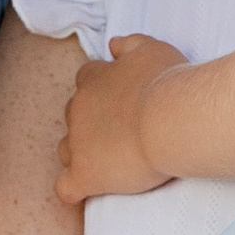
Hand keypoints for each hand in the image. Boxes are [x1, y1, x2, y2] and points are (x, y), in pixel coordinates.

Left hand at [56, 35, 187, 203]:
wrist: (169, 118)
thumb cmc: (166, 82)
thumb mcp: (152, 49)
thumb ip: (130, 43)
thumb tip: (112, 45)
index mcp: (94, 80)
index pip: (86, 80)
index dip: (102, 90)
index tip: (121, 99)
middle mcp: (79, 109)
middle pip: (73, 115)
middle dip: (91, 122)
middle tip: (122, 131)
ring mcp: (78, 143)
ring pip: (65, 149)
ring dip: (81, 153)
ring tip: (109, 161)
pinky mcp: (85, 174)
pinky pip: (66, 187)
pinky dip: (73, 189)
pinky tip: (86, 190)